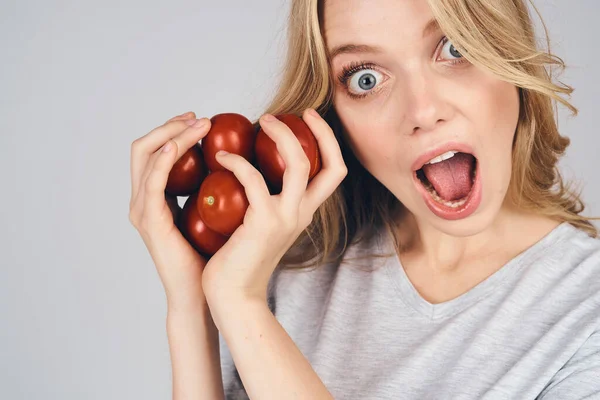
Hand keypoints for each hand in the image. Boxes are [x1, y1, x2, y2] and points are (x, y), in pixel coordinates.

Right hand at [129, 111, 212, 309]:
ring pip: (144, 155)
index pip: (155, 151)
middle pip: (144, 146)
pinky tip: (179, 145)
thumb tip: (238, 163)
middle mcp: (143, 200)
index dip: (174, 130)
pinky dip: (164, 159)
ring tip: (199, 125)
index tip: (202, 120)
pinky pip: (152, 181)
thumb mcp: (213, 214)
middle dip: (170, 125)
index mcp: (156, 198)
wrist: (204, 293)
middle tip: (200, 118)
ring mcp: (142, 209)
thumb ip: (212, 189)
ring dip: (171, 134)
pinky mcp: (149, 220)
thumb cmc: (212, 256)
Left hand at [201, 109, 347, 306]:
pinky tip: (220, 158)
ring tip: (261, 122)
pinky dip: (237, 161)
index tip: (307, 118)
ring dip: (282, 136)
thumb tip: (253, 166)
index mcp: (304, 211)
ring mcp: (286, 217)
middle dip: (316, 131)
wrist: (234, 296)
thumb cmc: (241, 259)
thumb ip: (266, 199)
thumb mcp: (263, 224)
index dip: (328, 141)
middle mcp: (303, 213)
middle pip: (330, 163)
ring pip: (300, 165)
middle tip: (284, 115)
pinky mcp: (263, 222)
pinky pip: (254, 179)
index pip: (334, 172)